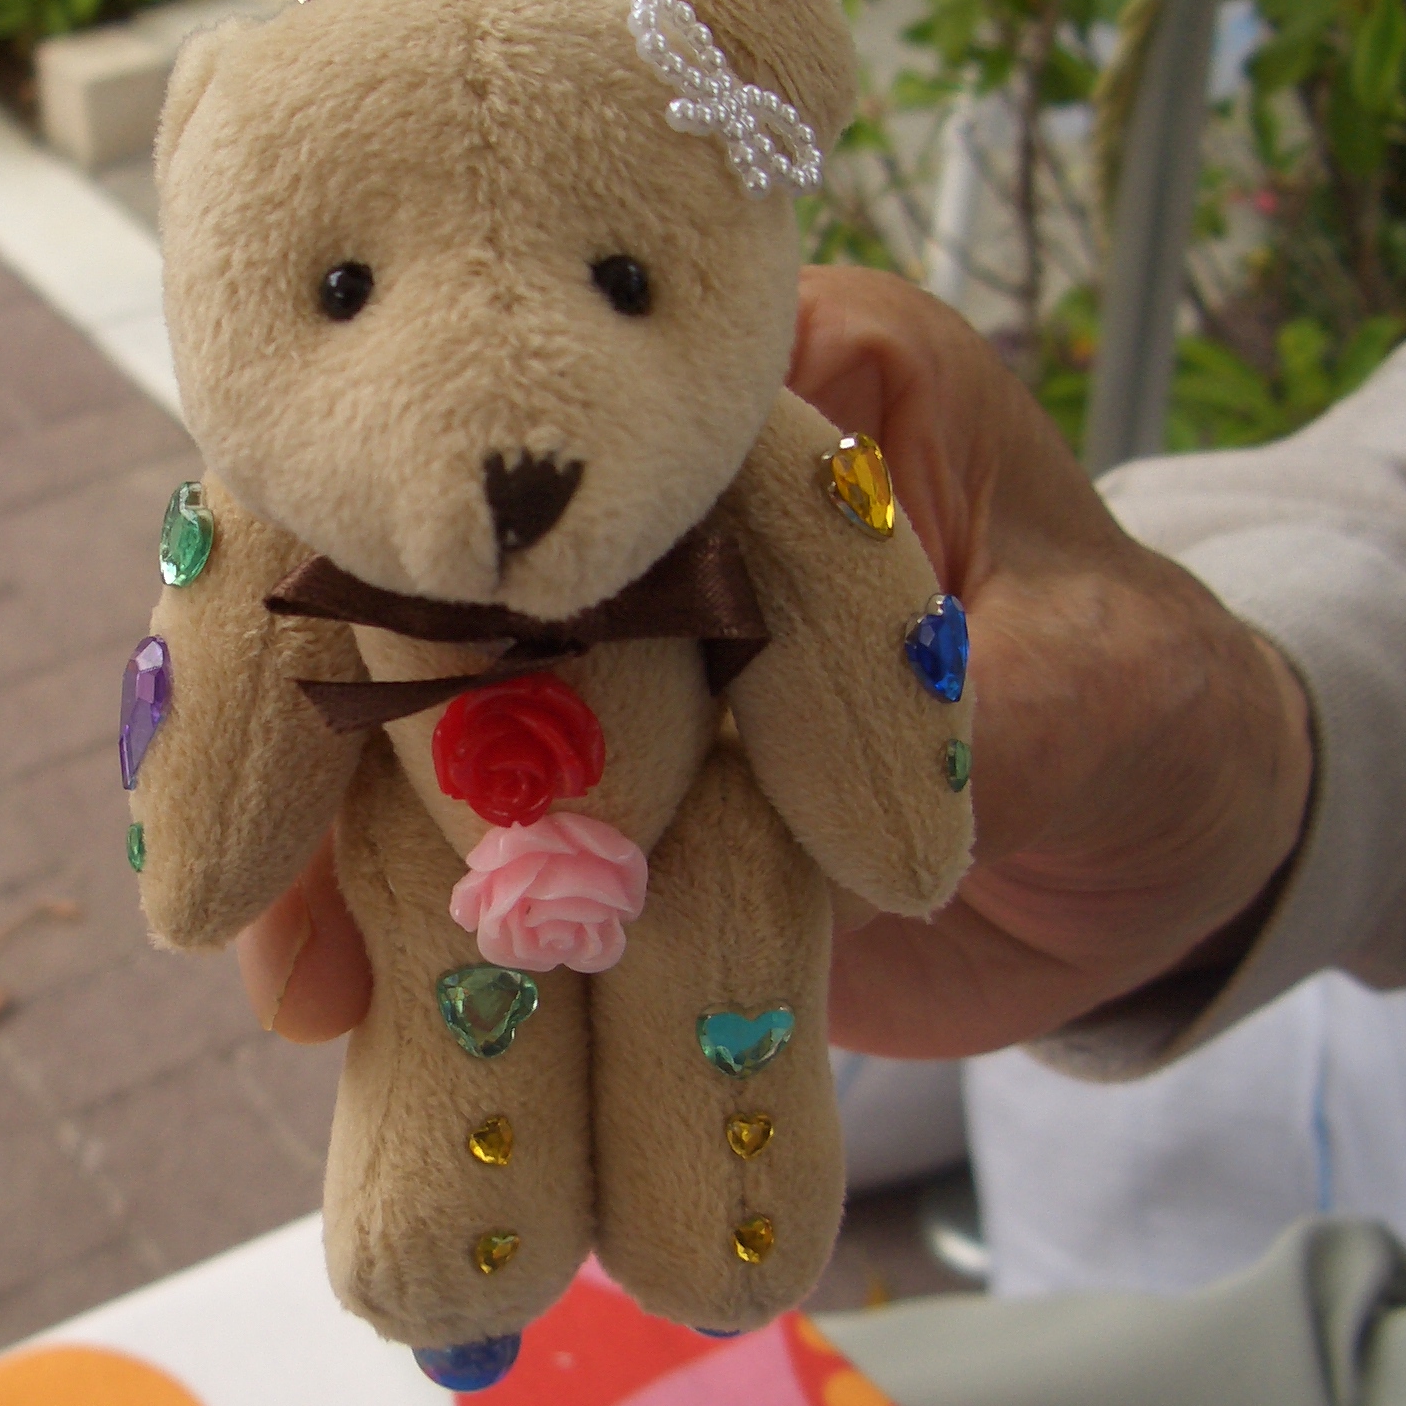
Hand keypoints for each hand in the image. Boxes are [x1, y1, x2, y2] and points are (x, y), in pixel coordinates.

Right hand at [236, 265, 1312, 1056]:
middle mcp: (645, 501)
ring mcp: (603, 656)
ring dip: (324, 847)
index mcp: (761, 386)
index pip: (544, 411)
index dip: (417, 525)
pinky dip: (389, 937)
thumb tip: (797, 771)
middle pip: (413, 560)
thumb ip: (941, 700)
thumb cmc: (1157, 712)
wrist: (1164, 851)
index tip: (345, 656)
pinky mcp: (590, 802)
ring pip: (398, 718)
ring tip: (289, 985)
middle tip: (241, 869)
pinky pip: (449, 855)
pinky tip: (332, 1020)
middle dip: (310, 705)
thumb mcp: (1096, 686)